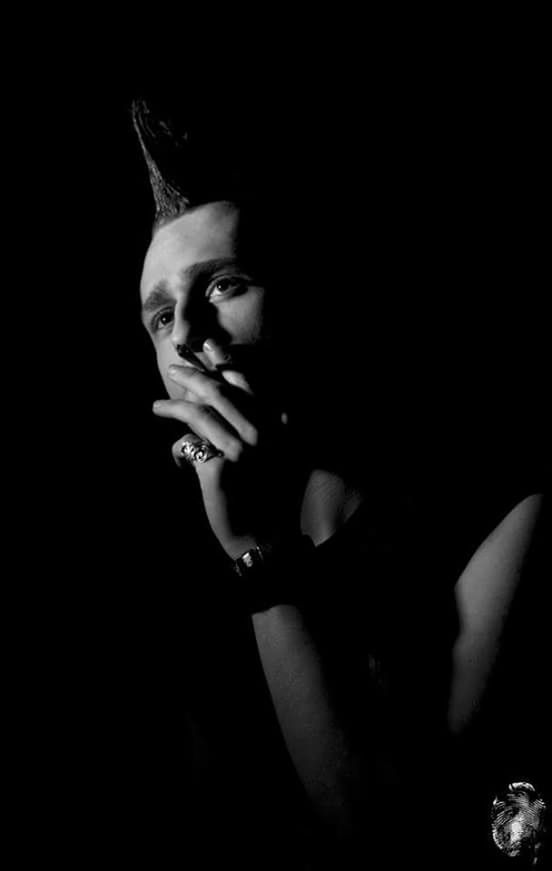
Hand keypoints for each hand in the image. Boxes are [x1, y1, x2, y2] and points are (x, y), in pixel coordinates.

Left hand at [152, 340, 303, 558]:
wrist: (264, 533)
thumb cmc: (264, 491)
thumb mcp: (268, 452)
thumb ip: (250, 423)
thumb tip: (215, 393)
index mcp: (278, 423)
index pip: (247, 382)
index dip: (226, 361)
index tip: (210, 345)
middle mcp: (264, 432)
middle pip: (220, 392)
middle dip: (193, 376)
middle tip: (173, 367)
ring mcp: (243, 449)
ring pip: (200, 414)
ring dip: (173, 406)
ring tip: (157, 407)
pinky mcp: (221, 467)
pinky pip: (188, 445)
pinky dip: (178, 449)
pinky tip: (174, 457)